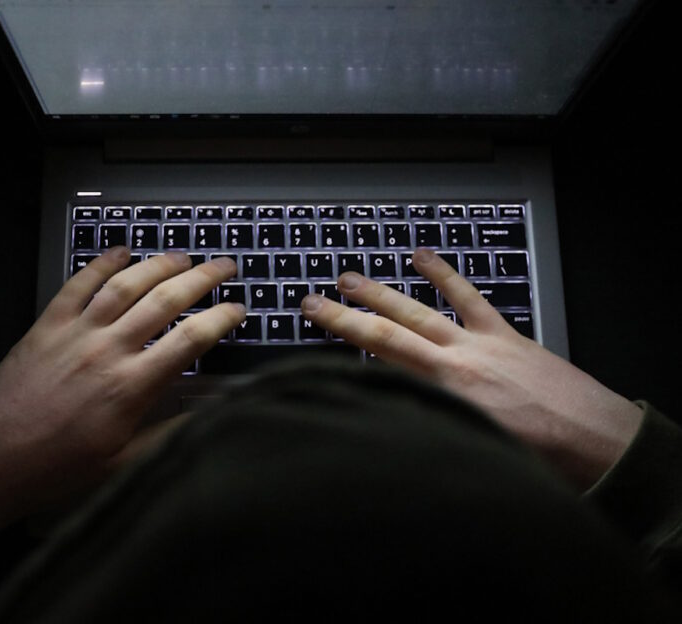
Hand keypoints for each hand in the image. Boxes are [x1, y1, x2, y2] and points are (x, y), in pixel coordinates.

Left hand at [0, 248, 244, 540]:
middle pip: (164, 300)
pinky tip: (120, 252)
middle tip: (225, 266)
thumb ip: (172, 432)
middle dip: (202, 278)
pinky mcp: (46, 326)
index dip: (221, 318)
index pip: (190, 340)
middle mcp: (107, 350)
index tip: (238, 308)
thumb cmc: (59, 468)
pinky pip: (77, 284)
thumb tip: (212, 410)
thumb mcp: (125, 461)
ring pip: (125, 285)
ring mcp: (75, 334)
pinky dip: (101, 263)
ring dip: (158, 265)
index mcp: (131, 386)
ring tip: (183, 256)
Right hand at [301, 248, 642, 489]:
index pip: (379, 361)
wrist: (599, 443)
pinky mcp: (504, 335)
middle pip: (387, 332)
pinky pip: (468, 297)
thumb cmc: (539, 460)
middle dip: (346, 315)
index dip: (340, 340)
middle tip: (314, 300)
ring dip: (383, 293)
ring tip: (351, 277)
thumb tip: (392, 416)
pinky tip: (423, 257)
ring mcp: (480, 343)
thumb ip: (429, 426)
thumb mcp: (470, 452)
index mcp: (444, 397)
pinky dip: (444, 275)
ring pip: (420, 310)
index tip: (312, 327)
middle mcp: (454, 365)